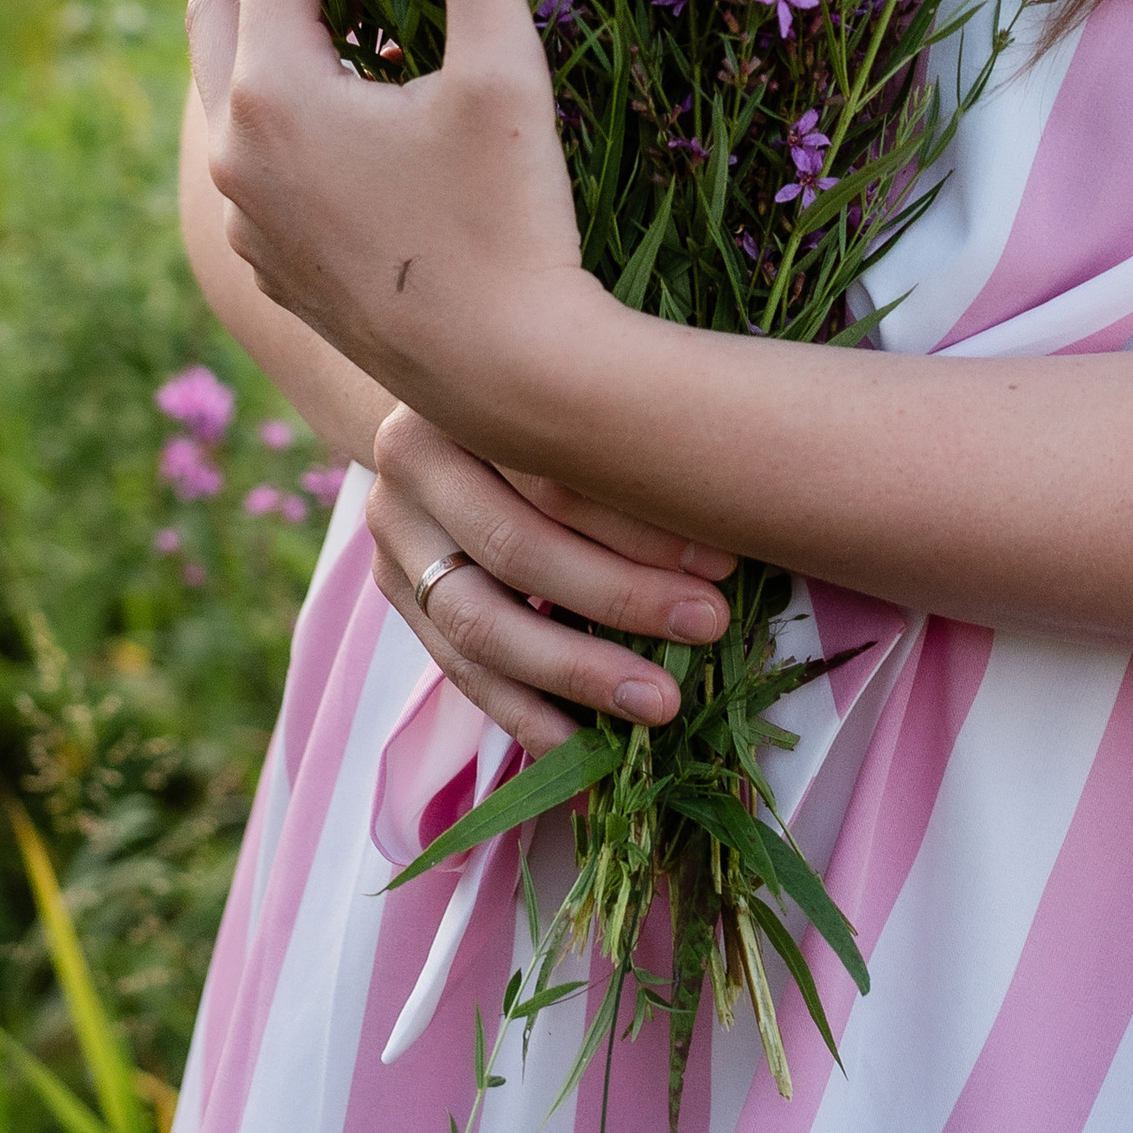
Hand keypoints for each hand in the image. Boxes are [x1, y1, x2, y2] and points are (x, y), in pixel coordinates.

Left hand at [186, 0, 606, 443]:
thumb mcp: (502, 69)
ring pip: (226, 84)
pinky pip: (253, 150)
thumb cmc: (509, 219)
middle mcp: (236, 152)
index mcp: (273, 91)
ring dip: (255, 13)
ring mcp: (248, 216)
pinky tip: (329, 86)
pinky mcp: (275, 262)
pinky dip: (273, 91)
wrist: (509, 381)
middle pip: (215, 4)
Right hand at [366, 403, 736, 755]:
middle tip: (707, 625)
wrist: (454, 406)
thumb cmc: (551, 391)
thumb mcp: (580, 384)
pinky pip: (461, 671)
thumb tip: (737, 502)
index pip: (555, 471)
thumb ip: (628, 429)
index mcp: (462, 397)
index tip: (724, 559)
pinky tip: (584, 748)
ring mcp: (395, 535)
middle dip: (620, 597)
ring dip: (577, 671)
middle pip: (517, 548)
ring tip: (658, 704)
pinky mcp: (398, 595)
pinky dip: (526, 713)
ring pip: (481, 624)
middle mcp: (411, 462)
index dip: (642, 522)